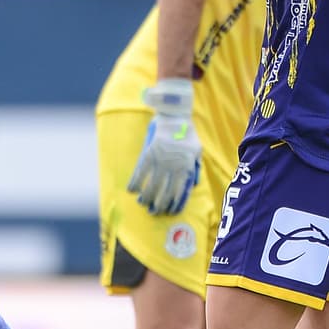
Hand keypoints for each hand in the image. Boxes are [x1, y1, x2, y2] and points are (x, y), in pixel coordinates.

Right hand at [127, 79, 201, 213]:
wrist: (174, 115)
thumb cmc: (187, 133)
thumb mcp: (197, 150)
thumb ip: (195, 168)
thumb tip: (193, 184)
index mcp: (186, 168)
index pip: (181, 193)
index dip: (175, 205)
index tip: (170, 212)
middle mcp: (174, 168)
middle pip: (165, 193)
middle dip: (159, 205)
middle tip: (154, 211)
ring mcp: (161, 162)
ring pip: (152, 186)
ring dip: (146, 198)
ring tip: (143, 203)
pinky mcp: (149, 154)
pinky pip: (140, 173)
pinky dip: (135, 183)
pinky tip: (131, 190)